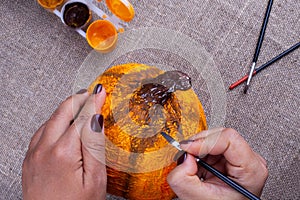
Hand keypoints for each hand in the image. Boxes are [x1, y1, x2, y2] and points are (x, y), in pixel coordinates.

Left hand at [22, 84, 106, 199]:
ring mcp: (34, 154)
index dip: (93, 102)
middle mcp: (44, 149)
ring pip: (50, 119)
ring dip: (66, 108)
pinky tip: (62, 122)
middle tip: (91, 93)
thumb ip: (94, 147)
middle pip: (62, 112)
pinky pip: (41, 131)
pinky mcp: (30, 160)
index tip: (100, 92)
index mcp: (63, 152)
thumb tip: (95, 120)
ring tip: (80, 103)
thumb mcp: (95, 180)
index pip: (81, 118)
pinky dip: (54, 120)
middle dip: (77, 99)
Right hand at [167, 128, 267, 199]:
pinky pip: (211, 143)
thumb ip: (183, 178)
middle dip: (198, 143)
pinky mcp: (230, 155)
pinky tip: (198, 164)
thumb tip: (184, 157)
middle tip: (187, 155)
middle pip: (221, 135)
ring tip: (193, 163)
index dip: (204, 141)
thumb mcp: (197, 197)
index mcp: (251, 170)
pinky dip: (199, 151)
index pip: (229, 138)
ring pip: (214, 137)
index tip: (188, 148)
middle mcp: (250, 160)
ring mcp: (240, 156)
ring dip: (198, 148)